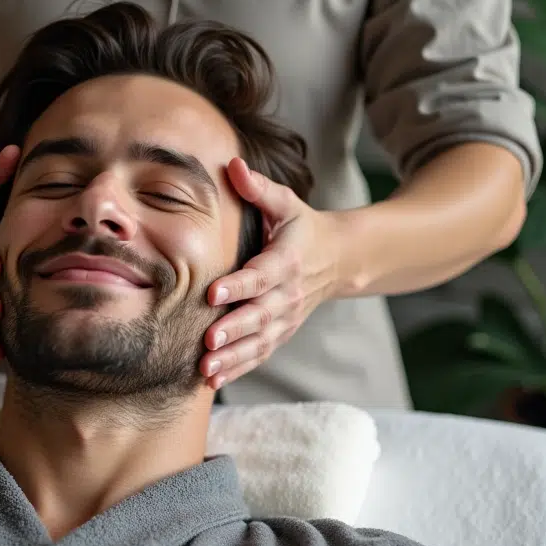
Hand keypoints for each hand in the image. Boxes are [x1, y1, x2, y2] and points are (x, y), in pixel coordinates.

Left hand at [200, 158, 344, 389]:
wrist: (339, 259)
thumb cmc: (301, 227)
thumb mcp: (285, 203)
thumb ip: (258, 188)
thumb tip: (232, 164)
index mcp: (287, 260)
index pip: (261, 275)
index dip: (239, 285)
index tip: (213, 292)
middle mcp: (288, 294)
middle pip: (260, 315)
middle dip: (234, 329)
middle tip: (208, 340)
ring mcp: (286, 318)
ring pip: (259, 341)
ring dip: (233, 357)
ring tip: (206, 369)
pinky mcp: (281, 333)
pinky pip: (260, 354)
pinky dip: (239, 368)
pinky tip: (213, 381)